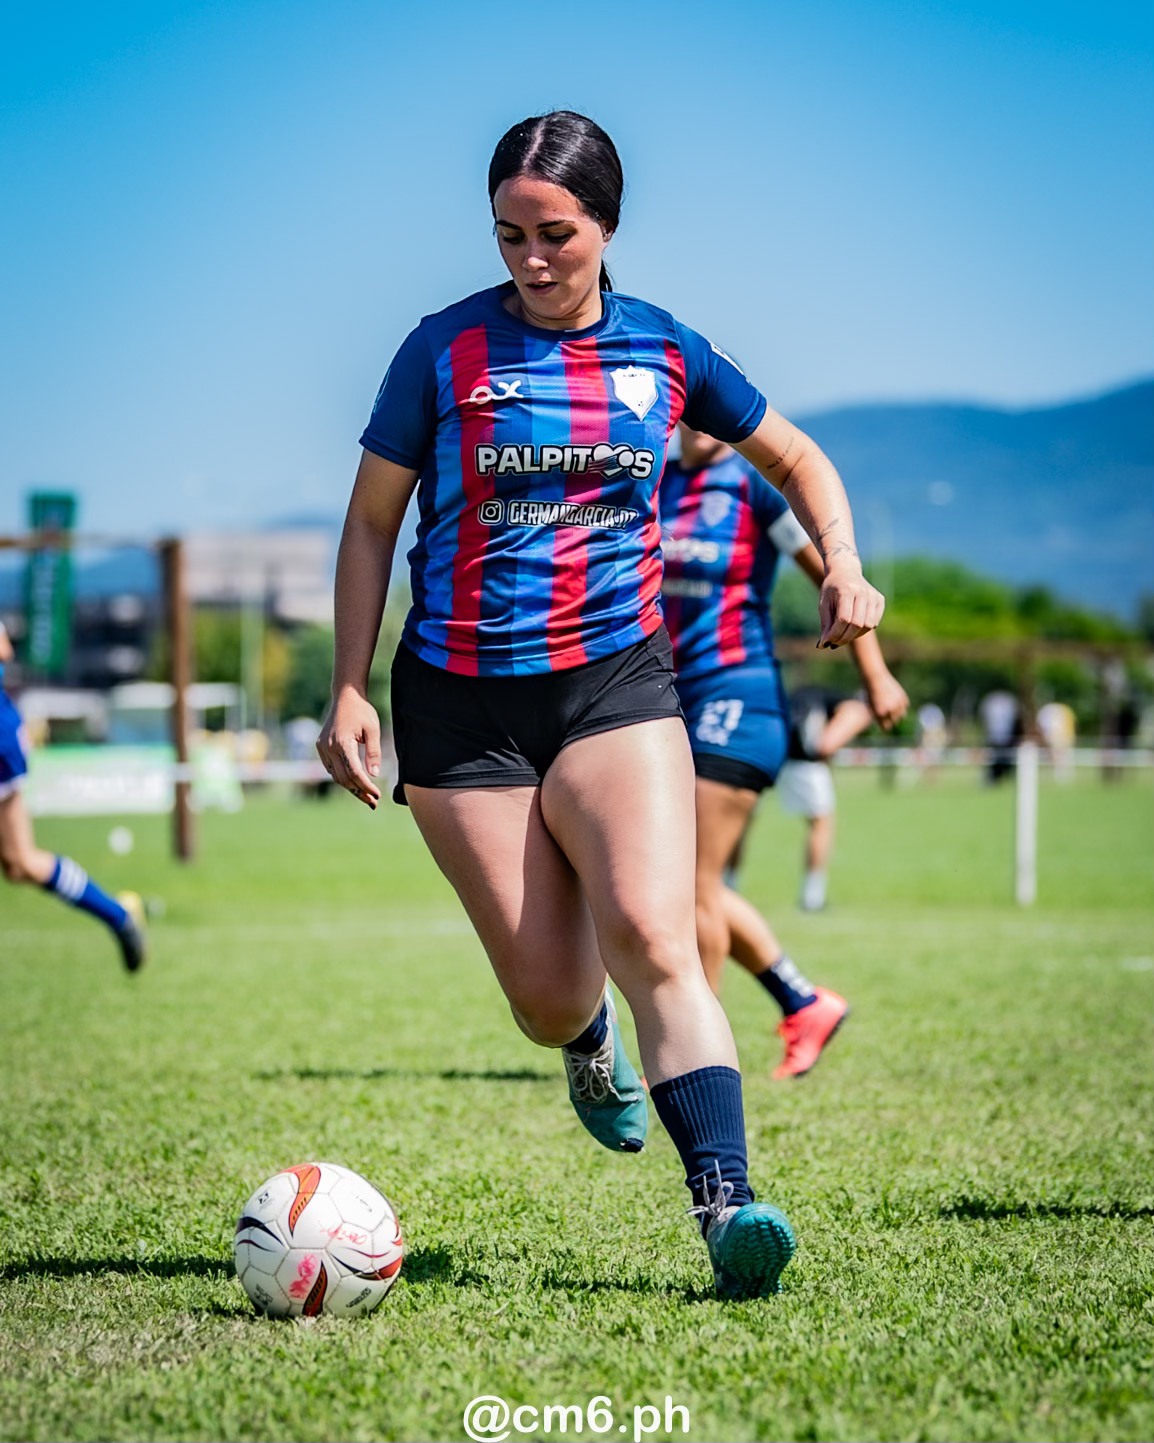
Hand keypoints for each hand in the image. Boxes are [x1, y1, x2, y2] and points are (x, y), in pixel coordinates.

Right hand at [317, 686, 382, 808]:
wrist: (344, 697)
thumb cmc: (362, 711)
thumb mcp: (373, 729)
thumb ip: (374, 752)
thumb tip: (374, 774)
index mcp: (343, 743)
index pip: (355, 773)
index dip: (366, 787)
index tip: (377, 795)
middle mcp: (329, 747)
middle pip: (343, 778)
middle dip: (359, 792)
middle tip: (373, 802)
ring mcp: (323, 748)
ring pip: (335, 776)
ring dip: (350, 788)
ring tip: (366, 797)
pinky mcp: (320, 747)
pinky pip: (331, 768)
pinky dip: (342, 777)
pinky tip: (355, 783)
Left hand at [818, 564, 885, 648]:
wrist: (845, 571)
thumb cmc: (831, 590)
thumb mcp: (823, 604)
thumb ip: (825, 624)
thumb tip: (823, 646)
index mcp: (847, 590)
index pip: (844, 619)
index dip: (834, 634)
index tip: (825, 642)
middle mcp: (863, 592)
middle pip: (857, 624)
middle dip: (844, 638)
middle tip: (833, 644)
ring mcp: (874, 596)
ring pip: (867, 626)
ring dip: (853, 636)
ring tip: (842, 636)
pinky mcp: (880, 600)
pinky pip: (874, 623)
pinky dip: (862, 630)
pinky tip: (852, 628)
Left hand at [866, 671, 909, 730]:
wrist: (875, 677)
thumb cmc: (870, 693)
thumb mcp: (871, 707)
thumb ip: (879, 717)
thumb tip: (886, 727)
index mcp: (881, 714)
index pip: (886, 727)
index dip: (884, 725)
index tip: (882, 721)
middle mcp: (890, 710)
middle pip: (895, 722)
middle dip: (891, 719)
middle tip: (886, 712)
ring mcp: (898, 704)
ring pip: (902, 715)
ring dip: (897, 713)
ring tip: (891, 707)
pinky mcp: (903, 697)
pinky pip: (905, 705)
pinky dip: (901, 704)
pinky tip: (895, 700)